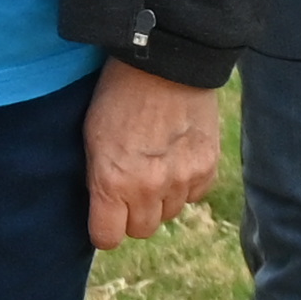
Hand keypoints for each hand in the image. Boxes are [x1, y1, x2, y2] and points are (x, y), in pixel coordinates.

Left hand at [88, 61, 217, 245]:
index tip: (105, 214)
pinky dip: (186, 183)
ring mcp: (182, 179)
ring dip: (160, 197)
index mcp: (112, 182)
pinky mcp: (208, 167)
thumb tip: (105, 208)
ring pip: (169, 213)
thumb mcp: (92, 136)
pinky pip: (194, 195)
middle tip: (130, 182)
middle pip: (141, 229)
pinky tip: (176, 156)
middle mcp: (149, 188)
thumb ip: (99, 179)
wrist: (164, 61)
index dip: (104, 226)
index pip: (107, 238)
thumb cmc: (118, 94)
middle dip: (133, 212)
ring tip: (155, 163)